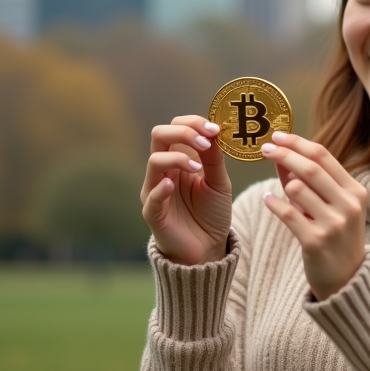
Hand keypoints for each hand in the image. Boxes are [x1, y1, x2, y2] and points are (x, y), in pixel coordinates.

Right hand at [141, 115, 232, 265]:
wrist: (208, 247)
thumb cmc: (211, 213)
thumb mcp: (218, 182)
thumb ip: (215, 158)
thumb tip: (215, 132)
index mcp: (179, 157)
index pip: (176, 128)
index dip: (193, 123)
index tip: (216, 129)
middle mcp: (163, 170)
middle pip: (159, 135)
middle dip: (183, 132)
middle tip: (206, 141)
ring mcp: (155, 190)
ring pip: (154, 161)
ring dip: (178, 158)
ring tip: (198, 168)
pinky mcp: (153, 213)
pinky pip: (151, 196)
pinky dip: (161, 188)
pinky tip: (173, 185)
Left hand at [260, 131, 367, 299]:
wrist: (347, 280)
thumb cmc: (337, 237)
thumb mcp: (332, 206)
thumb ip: (309, 181)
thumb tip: (282, 154)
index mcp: (356, 191)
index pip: (324, 156)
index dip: (298, 142)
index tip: (277, 136)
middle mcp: (349, 205)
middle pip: (310, 168)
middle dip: (284, 154)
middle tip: (265, 148)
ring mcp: (334, 224)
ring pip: (297, 189)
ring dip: (283, 184)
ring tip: (280, 190)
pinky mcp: (316, 242)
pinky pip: (288, 214)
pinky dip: (274, 204)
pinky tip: (268, 200)